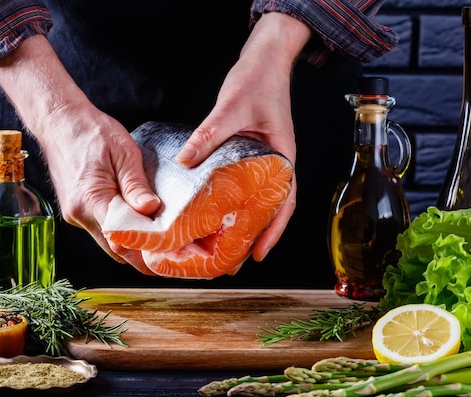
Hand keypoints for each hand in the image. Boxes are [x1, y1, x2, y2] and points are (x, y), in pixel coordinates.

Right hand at [0, 35, 160, 273]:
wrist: (59, 120)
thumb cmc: (91, 131)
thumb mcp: (123, 152)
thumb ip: (136, 185)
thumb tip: (151, 210)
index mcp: (91, 199)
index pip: (120, 241)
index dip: (144, 254)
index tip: (166, 257)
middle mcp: (79, 214)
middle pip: (114, 248)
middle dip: (140, 253)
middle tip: (168, 251)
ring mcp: (74, 214)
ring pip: (107, 240)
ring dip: (129, 241)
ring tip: (156, 235)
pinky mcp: (74, 210)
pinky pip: (100, 228)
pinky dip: (117, 230)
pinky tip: (134, 221)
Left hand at [176, 12, 310, 262]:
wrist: (265, 60)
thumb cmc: (258, 81)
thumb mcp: (232, 106)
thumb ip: (209, 134)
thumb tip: (185, 160)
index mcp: (282, 156)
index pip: (284, 201)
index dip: (273, 231)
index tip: (259, 254)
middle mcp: (277, 163)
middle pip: (272, 208)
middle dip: (256, 237)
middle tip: (235, 262)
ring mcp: (265, 160)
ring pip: (259, 199)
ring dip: (246, 224)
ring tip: (226, 247)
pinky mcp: (252, 153)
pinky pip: (247, 184)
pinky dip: (236, 202)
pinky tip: (219, 212)